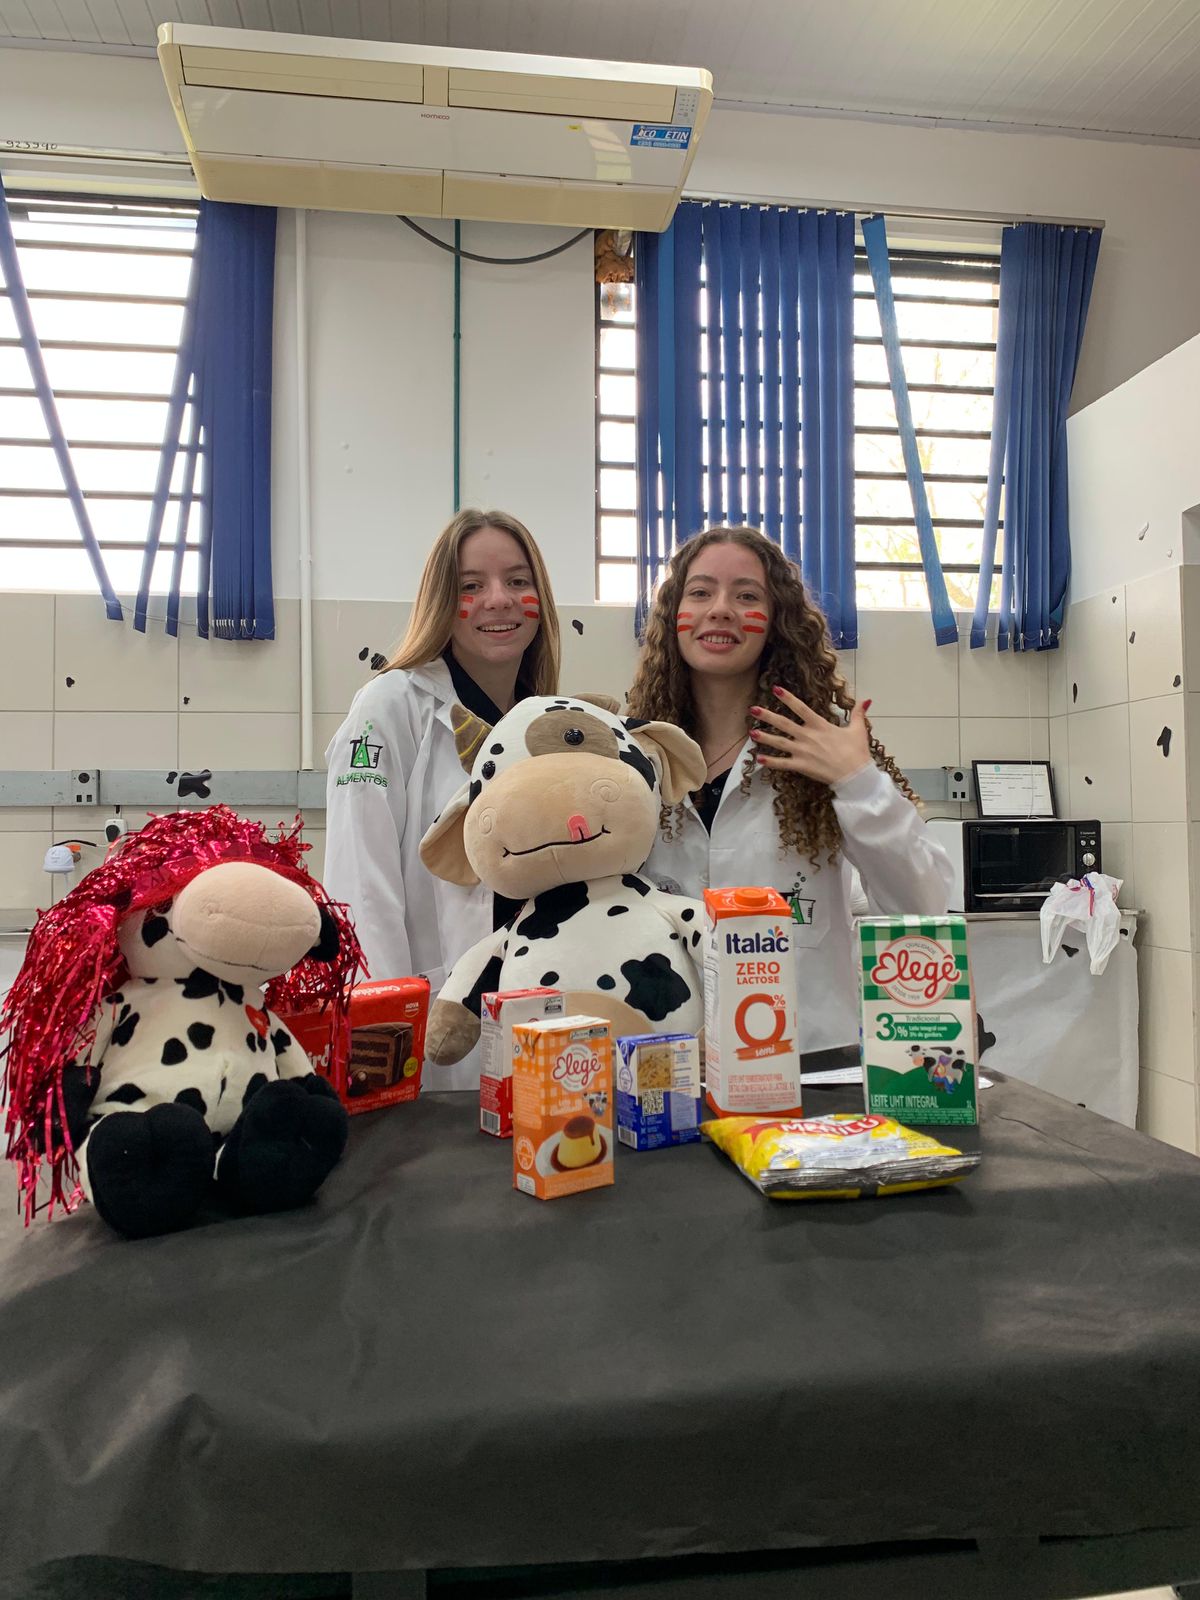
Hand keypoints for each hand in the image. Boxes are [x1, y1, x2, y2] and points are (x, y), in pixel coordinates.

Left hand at [749, 689, 872, 787]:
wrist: (855, 775)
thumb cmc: (857, 752)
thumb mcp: (858, 730)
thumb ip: (858, 714)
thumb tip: (866, 700)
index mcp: (820, 725)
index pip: (801, 708)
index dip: (788, 698)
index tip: (775, 689)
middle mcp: (808, 736)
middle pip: (784, 724)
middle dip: (767, 716)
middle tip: (753, 709)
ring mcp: (803, 751)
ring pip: (780, 742)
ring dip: (765, 737)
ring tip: (751, 732)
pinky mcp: (802, 766)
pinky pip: (783, 764)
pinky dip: (771, 762)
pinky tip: (759, 759)